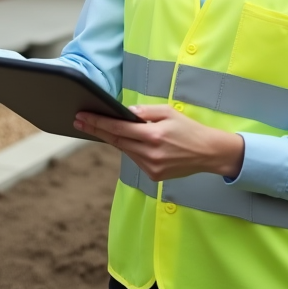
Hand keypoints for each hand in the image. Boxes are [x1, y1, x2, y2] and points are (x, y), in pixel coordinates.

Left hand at [74, 104, 243, 181]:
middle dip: (96, 130)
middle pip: (116, 140)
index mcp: (154, 135)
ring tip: (99, 127)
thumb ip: (146, 112)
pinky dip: (131, 149)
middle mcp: (151, 153)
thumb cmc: (188, 129)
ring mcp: (151, 167)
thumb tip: (126, 112)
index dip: (98, 122)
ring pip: (125, 150)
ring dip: (114, 139)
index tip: (82, 116)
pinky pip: (135, 160)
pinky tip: (130, 142)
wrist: (208, 153)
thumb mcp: (169, 112)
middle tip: (79, 121)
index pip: (119, 128)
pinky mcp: (154, 176)